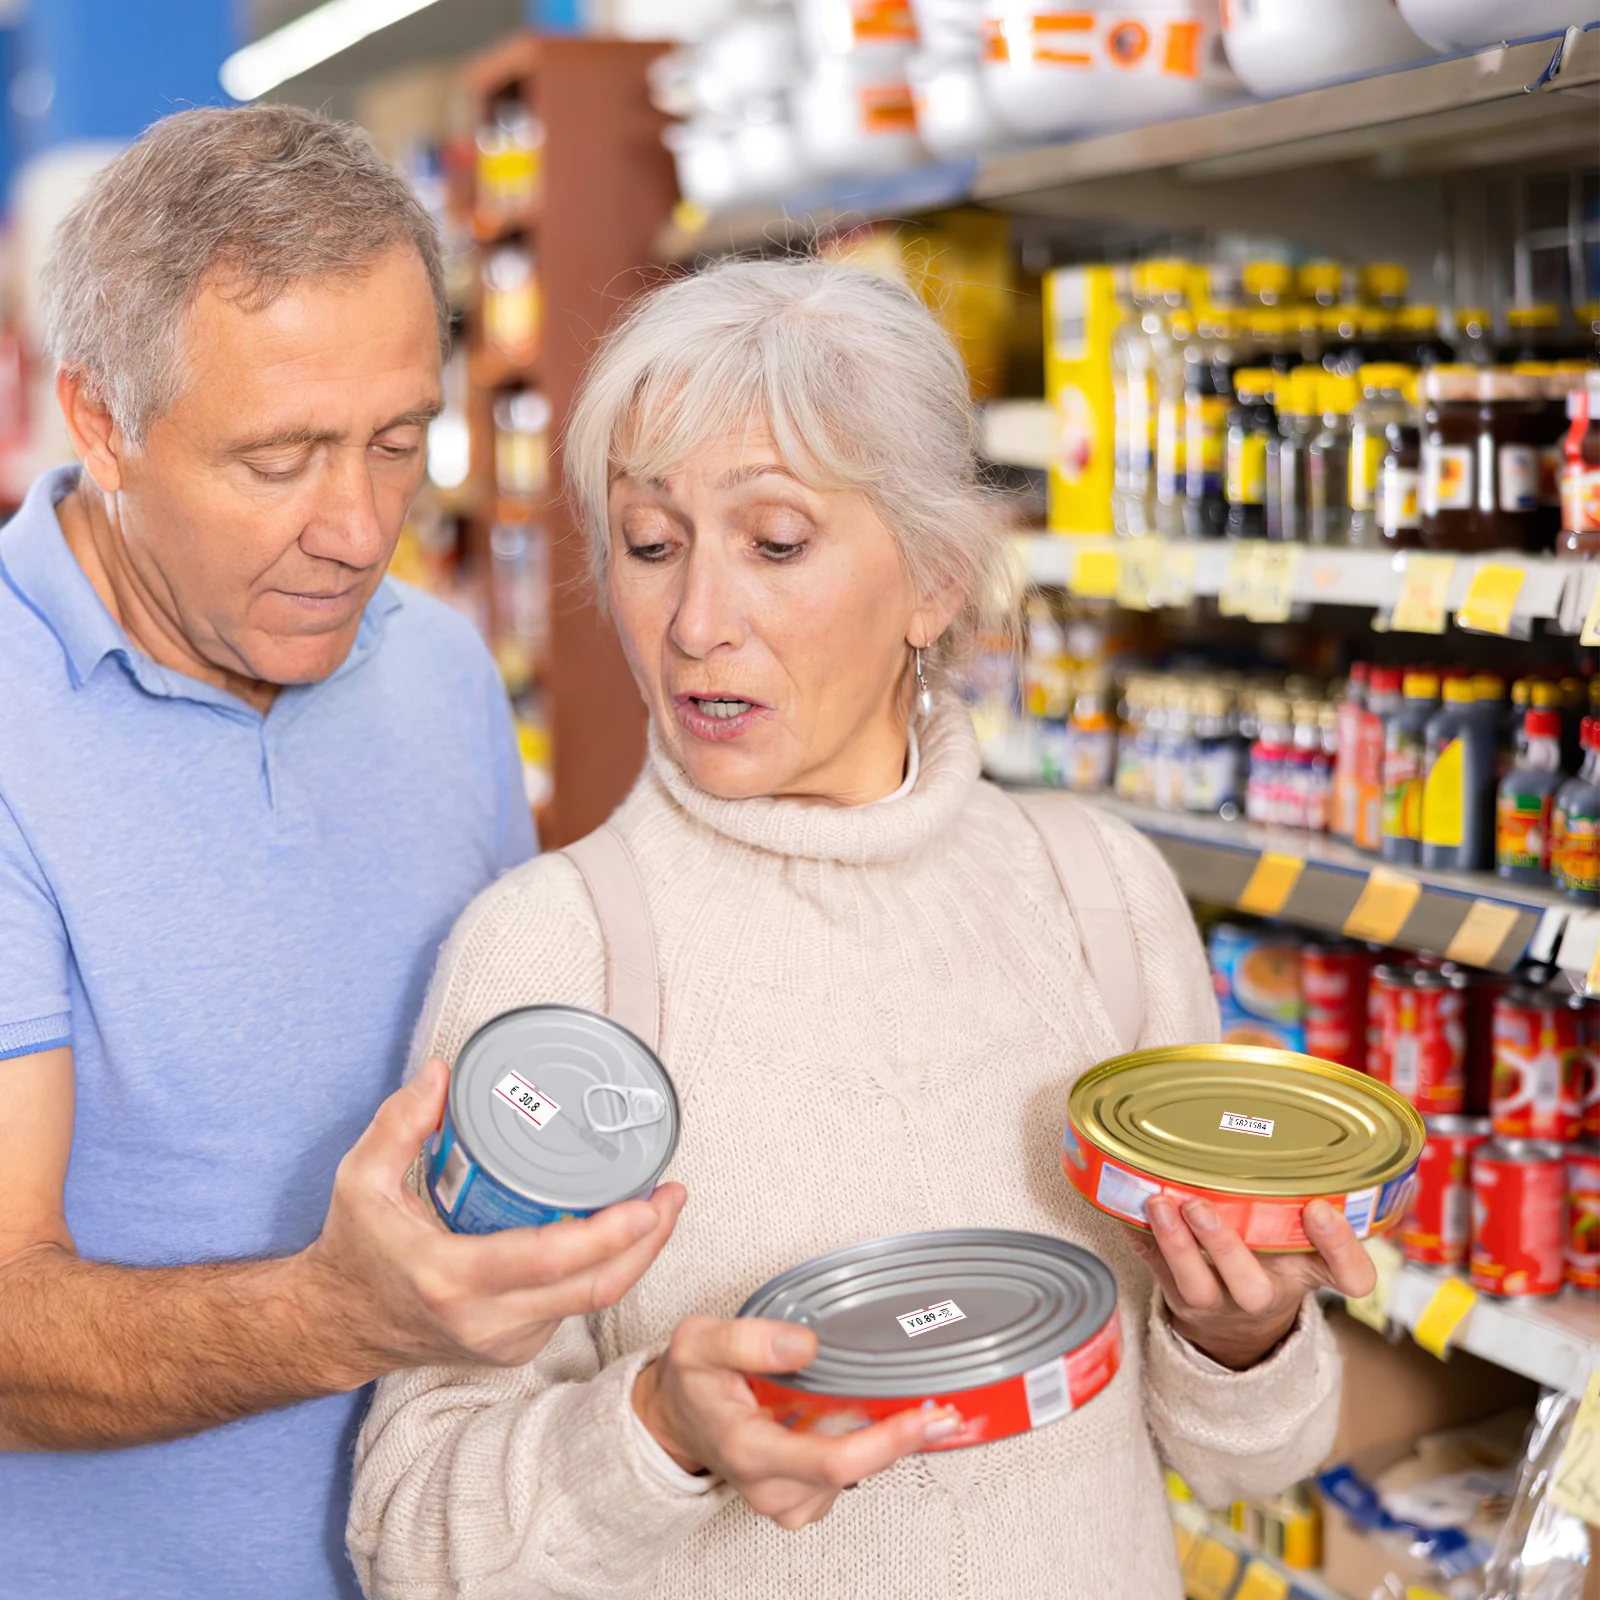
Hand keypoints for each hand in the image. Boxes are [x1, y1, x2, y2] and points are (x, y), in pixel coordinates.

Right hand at [298, 1057, 685, 1383]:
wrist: (336, 1326)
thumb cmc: (355, 1251)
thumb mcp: (360, 1180)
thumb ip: (399, 1124)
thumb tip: (441, 1073)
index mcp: (451, 1278)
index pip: (551, 1261)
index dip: (610, 1235)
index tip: (648, 1203)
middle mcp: (486, 1320)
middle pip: (593, 1289)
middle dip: (647, 1243)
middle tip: (673, 1195)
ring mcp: (504, 1342)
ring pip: (592, 1302)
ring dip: (635, 1256)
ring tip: (661, 1207)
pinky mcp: (515, 1349)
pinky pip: (573, 1308)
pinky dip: (604, 1272)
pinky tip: (621, 1235)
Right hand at [632, 1316, 959, 1528]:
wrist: (674, 1418)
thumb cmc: (690, 1381)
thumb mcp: (700, 1342)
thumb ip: (748, 1339)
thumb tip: (805, 1345)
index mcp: (750, 1451)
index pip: (831, 1461)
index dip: (887, 1442)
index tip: (927, 1418)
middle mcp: (770, 1488)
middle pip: (854, 1472)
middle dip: (901, 1439)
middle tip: (942, 1408)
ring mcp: (785, 1500)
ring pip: (853, 1476)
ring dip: (881, 1441)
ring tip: (898, 1404)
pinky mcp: (797, 1500)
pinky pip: (845, 1477)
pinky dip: (863, 1447)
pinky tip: (860, 1417)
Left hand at [1136, 1196, 1375, 1370]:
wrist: (1238, 1327)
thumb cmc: (1271, 1264)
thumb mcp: (1301, 1242)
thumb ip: (1300, 1202)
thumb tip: (1284, 1137)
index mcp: (1307, 1274)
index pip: (1347, 1274)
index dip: (1340, 1246)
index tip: (1321, 1209)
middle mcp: (1264, 1293)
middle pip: (1253, 1286)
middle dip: (1225, 1248)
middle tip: (1201, 1207)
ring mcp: (1219, 1302)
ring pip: (1196, 1285)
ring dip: (1174, 1245)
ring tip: (1158, 1205)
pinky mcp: (1179, 1298)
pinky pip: (1155, 1270)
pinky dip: (1139, 1237)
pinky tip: (1126, 1207)